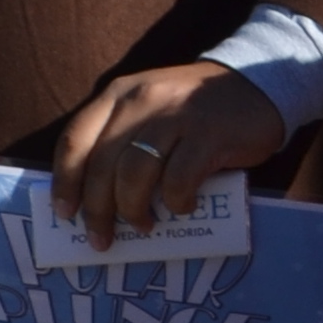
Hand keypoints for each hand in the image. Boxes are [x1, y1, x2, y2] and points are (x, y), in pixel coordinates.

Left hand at [47, 62, 288, 249]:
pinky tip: (183, 207)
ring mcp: (175, 115)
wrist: (257, 83)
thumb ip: (122, 140)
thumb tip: (94, 200)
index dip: (65, 181)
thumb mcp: (150, 110)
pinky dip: (176, 202)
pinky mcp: (208, 134)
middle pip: (102, 165)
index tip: (65, 213)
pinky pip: (178, 180)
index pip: (75, 139)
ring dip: (132, 210)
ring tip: (143, 226)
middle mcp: (141, 100)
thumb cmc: (194, 110)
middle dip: (97, 210)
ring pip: (134, 175)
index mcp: (118, 94)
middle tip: (101, 239)